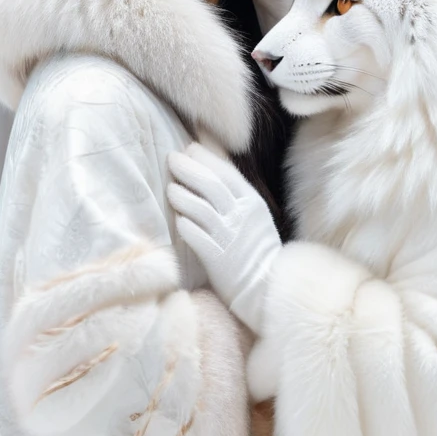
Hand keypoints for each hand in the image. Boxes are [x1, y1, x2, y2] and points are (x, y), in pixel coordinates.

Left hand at [167, 143, 281, 334]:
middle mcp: (241, 216)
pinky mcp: (217, 258)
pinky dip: (184, 224)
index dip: (205, 158)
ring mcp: (229, 237)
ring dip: (182, 195)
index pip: (226, 172)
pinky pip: (195, 236)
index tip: (188, 148)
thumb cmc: (256, 249)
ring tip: (170, 188)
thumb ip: (236, 193)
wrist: (266, 287)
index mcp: (252, 203)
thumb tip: (215, 165)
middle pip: (211, 185)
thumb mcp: (254, 215)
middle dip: (189, 168)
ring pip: (200, 208)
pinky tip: (177, 219)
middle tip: (171, 158)